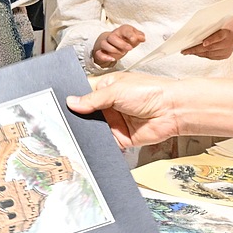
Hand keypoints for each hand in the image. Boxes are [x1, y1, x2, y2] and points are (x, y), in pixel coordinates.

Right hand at [66, 72, 189, 149]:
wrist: (172, 110)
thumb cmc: (151, 91)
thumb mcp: (116, 90)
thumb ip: (93, 98)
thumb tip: (71, 102)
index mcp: (107, 88)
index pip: (83, 93)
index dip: (73, 98)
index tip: (60, 104)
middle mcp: (109, 105)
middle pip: (86, 113)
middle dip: (78, 117)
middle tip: (66, 120)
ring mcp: (114, 122)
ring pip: (93, 129)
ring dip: (88, 131)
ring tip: (79, 131)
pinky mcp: (120, 137)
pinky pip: (105, 143)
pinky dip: (99, 144)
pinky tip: (93, 142)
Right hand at [89, 23, 147, 65]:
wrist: (109, 43)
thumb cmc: (122, 39)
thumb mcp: (132, 37)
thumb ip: (138, 37)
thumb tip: (142, 38)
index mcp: (120, 31)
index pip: (124, 29)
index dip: (129, 34)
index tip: (134, 39)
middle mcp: (112, 36)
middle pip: (112, 37)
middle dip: (121, 43)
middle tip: (129, 49)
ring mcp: (105, 44)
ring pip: (104, 44)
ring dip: (113, 49)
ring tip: (122, 53)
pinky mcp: (101, 52)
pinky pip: (99, 54)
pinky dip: (105, 57)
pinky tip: (112, 59)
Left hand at [182, 17, 232, 59]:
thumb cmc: (224, 26)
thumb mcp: (220, 23)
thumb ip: (211, 27)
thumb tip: (195, 29)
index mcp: (227, 32)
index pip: (219, 36)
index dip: (211, 40)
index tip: (203, 43)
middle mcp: (228, 43)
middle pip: (211, 48)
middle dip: (196, 49)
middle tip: (185, 50)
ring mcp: (227, 51)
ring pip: (209, 54)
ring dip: (197, 53)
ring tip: (187, 52)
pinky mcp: (225, 56)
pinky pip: (211, 57)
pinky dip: (202, 55)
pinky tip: (195, 53)